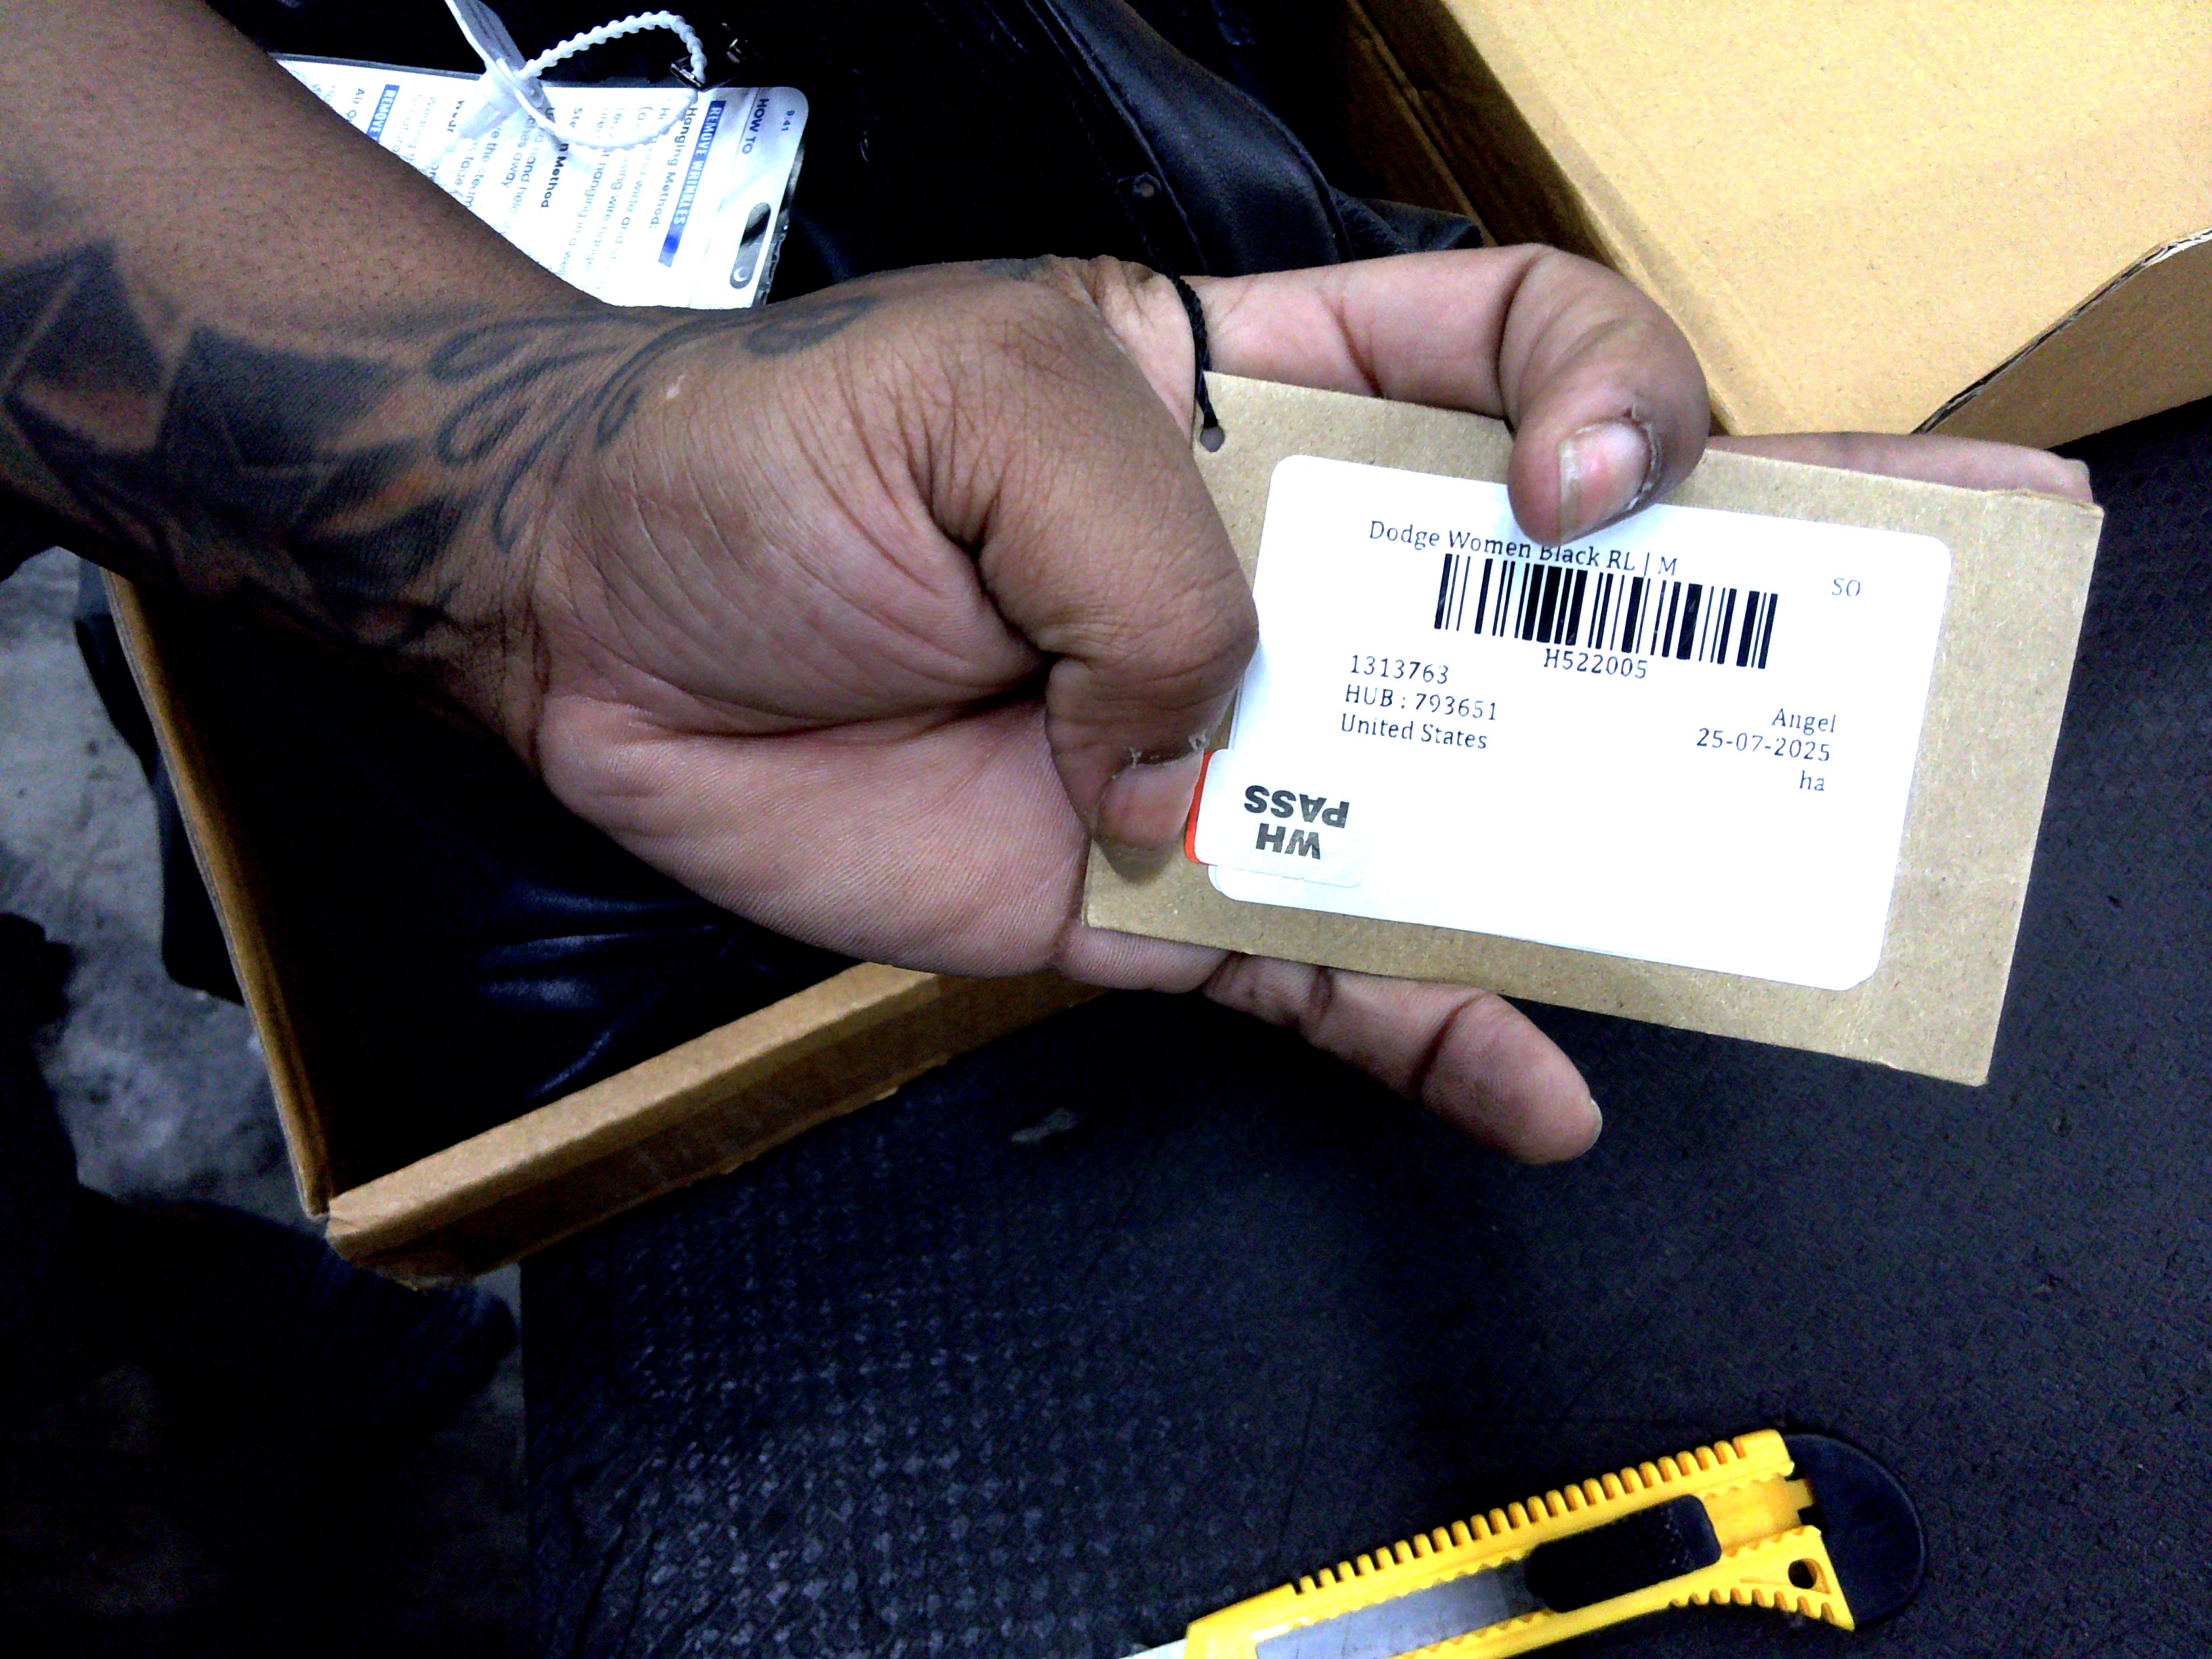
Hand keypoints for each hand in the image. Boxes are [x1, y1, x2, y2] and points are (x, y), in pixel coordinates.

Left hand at [495, 252, 2086, 1163]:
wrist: (606, 633)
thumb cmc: (775, 459)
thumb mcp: (977, 406)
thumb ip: (1145, 561)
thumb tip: (1218, 766)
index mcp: (1267, 393)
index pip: (1516, 354)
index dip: (1611, 401)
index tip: (1594, 498)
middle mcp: (1292, 573)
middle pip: (1563, 598)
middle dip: (1747, 610)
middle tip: (1936, 629)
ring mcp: (1243, 746)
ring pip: (1482, 804)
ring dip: (1629, 853)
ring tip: (1789, 907)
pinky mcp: (1166, 897)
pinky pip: (1338, 971)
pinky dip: (1443, 1029)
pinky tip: (1548, 1086)